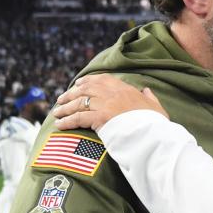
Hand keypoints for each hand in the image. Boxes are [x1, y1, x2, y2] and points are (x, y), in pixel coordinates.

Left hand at [54, 74, 168, 132]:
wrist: (153, 133)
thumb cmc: (156, 123)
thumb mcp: (155, 106)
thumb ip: (149, 97)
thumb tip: (146, 91)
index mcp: (125, 89)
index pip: (101, 80)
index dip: (87, 81)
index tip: (78, 84)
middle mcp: (112, 94)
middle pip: (85, 90)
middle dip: (70, 94)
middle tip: (61, 99)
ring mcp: (105, 105)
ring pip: (78, 103)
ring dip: (65, 108)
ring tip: (56, 113)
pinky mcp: (99, 118)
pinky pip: (78, 118)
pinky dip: (67, 121)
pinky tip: (59, 125)